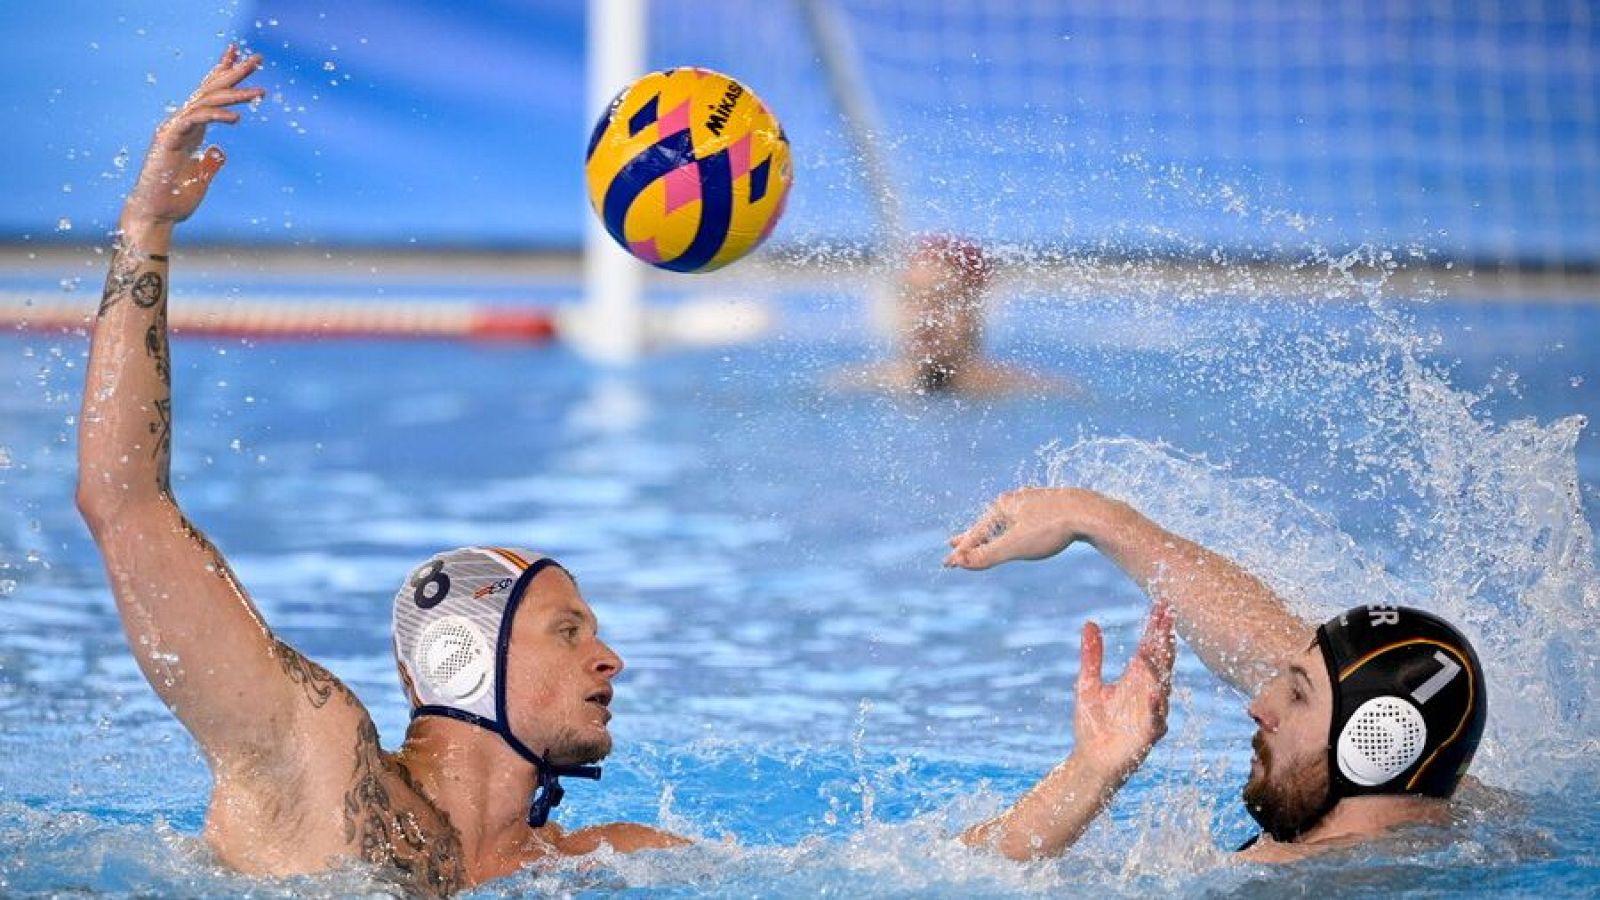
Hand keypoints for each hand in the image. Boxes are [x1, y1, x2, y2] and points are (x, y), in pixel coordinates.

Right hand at [120, 45, 263, 231]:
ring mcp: (173, 129)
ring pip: (206, 101)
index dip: (223, 74)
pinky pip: (195, 120)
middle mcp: (181, 123)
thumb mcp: (202, 177)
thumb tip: (220, 151)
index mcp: (190, 129)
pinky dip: (216, 116)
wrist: (156, 215)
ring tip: (260, 92)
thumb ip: (211, 162)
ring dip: (234, 94)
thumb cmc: (175, 198)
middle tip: (257, 58)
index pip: (209, 95)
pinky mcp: (168, 140)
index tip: (240, 57)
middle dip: (234, 72)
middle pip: (210, 90)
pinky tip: (237, 118)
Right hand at [945, 487, 1107, 569]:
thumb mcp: (1016, 546)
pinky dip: (1012, 527)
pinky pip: (1023, 519)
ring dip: (992, 531)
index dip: (962, 551)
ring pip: (1006, 520)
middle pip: (987, 523)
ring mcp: (1032, 502)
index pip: (975, 534)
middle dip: (972, 537)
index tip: (948, 563)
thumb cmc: (1052, 528)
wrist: (1090, 512)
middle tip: (953, 542)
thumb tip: (959, 562)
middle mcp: (1014, 500)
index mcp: (1002, 507)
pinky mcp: (1049, 506)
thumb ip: (987, 555)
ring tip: (985, 535)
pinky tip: (1019, 525)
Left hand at [1072, 603, 1175, 781]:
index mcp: (1136, 678)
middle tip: (1168, 616)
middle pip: (1161, 660)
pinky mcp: (1148, 734)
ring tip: (1156, 645)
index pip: (1150, 647)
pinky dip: (1154, 705)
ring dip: (1160, 666)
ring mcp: (1151, 712)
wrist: (1090, 760)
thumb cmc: (1092, 723)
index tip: (1161, 605)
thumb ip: (1092, 655)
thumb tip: (1090, 623)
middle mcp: (1148, 691)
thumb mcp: (1088, 683)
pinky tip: (1151, 691)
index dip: (1156, 627)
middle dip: (1164, 638)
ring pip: (1162, 685)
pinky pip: (1156, 718)